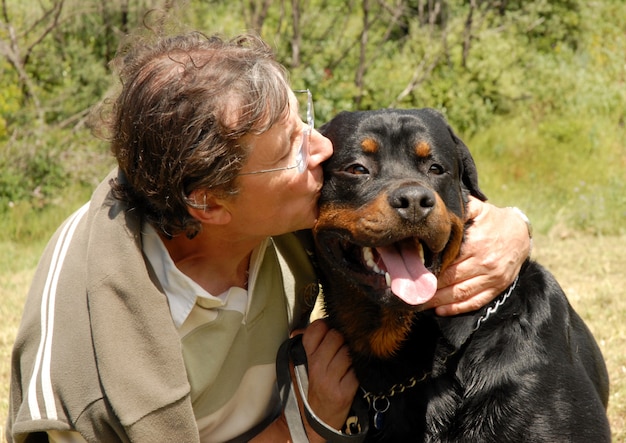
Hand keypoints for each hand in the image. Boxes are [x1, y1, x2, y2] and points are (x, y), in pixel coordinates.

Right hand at [296, 319, 357, 440]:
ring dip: (351, 353)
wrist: (313, 422)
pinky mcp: (346, 391)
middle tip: (339, 347)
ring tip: (346, 361)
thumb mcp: (297, 367)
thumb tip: (300, 330)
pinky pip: (358, 368)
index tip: (328, 331)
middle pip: (337, 336)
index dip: (326, 326)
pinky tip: (352, 372)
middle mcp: (317, 367)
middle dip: (341, 338)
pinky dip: (358, 368)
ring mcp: (332, 380)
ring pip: (349, 351)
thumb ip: (301, 346)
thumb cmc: (307, 390)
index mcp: (304, 358)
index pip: (317, 328)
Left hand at [422, 198, 529, 315]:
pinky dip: (457, 308)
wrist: (521, 234)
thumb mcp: (477, 209)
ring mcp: (492, 278)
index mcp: (476, 243)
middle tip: (410, 292)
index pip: (446, 260)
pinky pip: (475, 301)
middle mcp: (484, 262)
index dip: (428, 268)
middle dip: (428, 287)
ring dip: (438, 301)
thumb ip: (460, 209)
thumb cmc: (493, 221)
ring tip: (420, 302)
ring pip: (460, 293)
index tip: (411, 274)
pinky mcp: (497, 288)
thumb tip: (438, 206)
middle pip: (450, 279)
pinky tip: (440, 310)